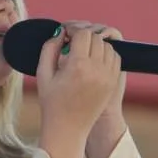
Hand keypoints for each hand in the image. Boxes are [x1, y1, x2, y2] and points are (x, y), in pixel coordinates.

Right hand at [35, 23, 122, 141]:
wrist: (68, 129)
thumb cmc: (52, 103)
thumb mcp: (43, 74)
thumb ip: (49, 48)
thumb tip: (60, 33)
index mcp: (77, 66)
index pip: (82, 34)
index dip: (72, 29)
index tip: (64, 33)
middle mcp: (96, 70)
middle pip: (96, 37)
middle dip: (83, 35)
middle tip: (71, 41)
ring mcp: (107, 76)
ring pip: (107, 46)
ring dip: (95, 43)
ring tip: (82, 51)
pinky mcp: (113, 83)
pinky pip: (115, 58)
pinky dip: (105, 53)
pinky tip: (93, 59)